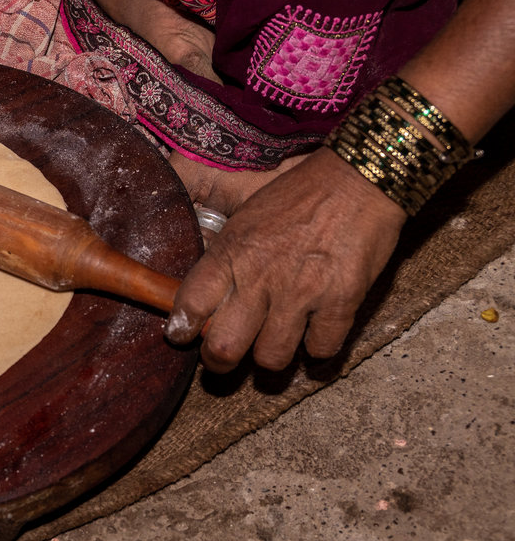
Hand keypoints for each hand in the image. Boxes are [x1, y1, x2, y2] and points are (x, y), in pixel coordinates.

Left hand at [165, 148, 405, 371]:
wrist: (358, 179)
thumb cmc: (299, 196)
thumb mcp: (246, 219)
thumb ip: (226, 259)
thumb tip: (204, 299)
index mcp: (231, 253)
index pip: (190, 305)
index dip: (182, 328)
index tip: (183, 335)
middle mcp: (260, 277)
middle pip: (224, 348)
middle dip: (220, 361)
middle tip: (225, 357)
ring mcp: (300, 293)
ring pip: (270, 358)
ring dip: (270, 358)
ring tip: (272, 346)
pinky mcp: (340, 301)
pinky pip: (321, 349)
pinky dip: (318, 349)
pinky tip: (316, 335)